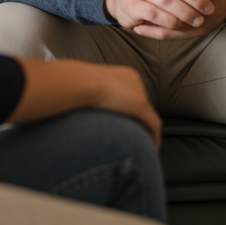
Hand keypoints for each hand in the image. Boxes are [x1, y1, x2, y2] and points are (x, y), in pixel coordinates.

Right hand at [8, 58, 162, 148]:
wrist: (79, 82)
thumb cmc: (73, 83)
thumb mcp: (81, 84)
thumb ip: (84, 91)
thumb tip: (70, 97)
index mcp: (123, 74)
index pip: (131, 93)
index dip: (131, 109)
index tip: (127, 122)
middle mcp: (135, 81)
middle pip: (141, 105)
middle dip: (139, 121)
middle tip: (135, 137)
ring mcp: (140, 93)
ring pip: (148, 116)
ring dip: (145, 131)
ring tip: (142, 146)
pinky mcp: (141, 107)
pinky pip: (154, 126)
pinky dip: (154, 138)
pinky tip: (152, 150)